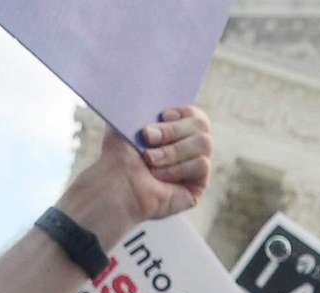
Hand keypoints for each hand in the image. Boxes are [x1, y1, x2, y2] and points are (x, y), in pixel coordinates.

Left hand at [66, 105, 212, 241]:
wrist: (116, 183)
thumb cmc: (119, 154)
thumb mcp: (127, 118)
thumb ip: (140, 99)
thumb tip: (141, 80)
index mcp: (176, 129)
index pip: (195, 113)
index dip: (182, 112)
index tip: (161, 115)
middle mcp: (189, 147)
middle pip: (202, 126)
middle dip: (173, 131)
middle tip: (147, 139)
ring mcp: (195, 167)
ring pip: (204, 144)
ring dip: (172, 151)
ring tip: (149, 161)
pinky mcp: (198, 186)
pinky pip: (201, 166)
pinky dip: (177, 168)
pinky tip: (159, 176)